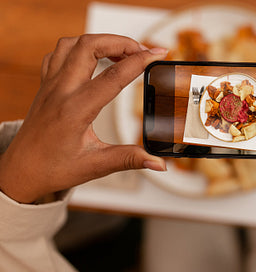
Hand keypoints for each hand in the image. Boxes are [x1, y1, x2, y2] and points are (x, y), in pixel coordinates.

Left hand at [0, 34, 167, 203]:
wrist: (21, 170)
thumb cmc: (53, 168)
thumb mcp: (96, 166)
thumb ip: (130, 159)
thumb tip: (158, 163)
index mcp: (75, 110)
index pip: (113, 76)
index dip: (139, 62)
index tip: (157, 54)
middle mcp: (61, 92)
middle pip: (89, 46)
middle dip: (120, 42)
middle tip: (142, 50)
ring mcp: (50, 85)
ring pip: (72, 44)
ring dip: (99, 41)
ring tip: (121, 52)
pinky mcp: (45, 86)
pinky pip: (58, 54)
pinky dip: (78, 48)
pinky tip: (92, 60)